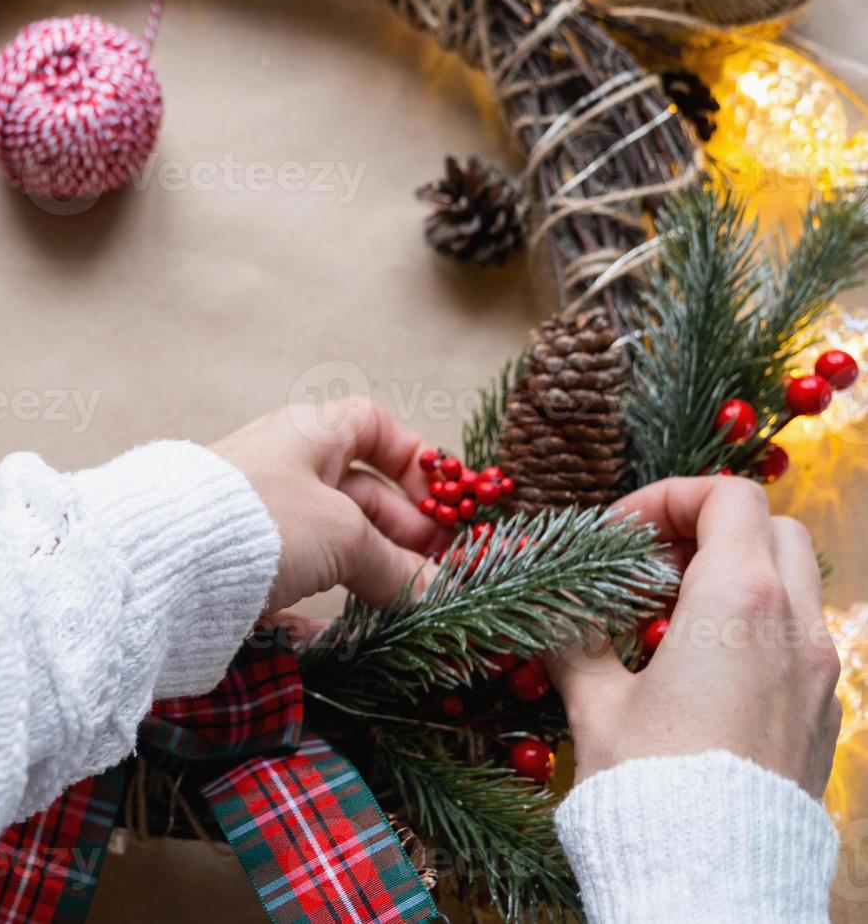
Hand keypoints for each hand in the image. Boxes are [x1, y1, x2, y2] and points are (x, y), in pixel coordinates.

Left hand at [209, 397, 448, 633]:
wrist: (162, 564)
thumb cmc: (259, 520)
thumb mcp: (343, 535)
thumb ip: (395, 564)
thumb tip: (436, 593)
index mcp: (308, 436)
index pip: (372, 428)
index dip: (415, 462)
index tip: (448, 505)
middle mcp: (283, 472)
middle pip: (360, 495)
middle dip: (405, 534)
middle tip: (441, 575)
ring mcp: (259, 525)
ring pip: (331, 547)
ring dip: (374, 576)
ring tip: (411, 609)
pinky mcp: (238, 575)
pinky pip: (296, 591)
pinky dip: (329, 613)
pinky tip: (358, 637)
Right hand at [548, 476, 841, 795]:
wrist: (712, 881)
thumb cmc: (647, 785)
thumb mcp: (593, 702)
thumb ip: (574, 638)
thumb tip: (552, 608)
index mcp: (738, 602)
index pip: (725, 496)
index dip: (666, 498)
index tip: (618, 536)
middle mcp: (794, 626)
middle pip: (772, 526)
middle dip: (710, 528)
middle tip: (648, 566)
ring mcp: (821, 672)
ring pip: (797, 581)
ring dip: (738, 575)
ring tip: (671, 618)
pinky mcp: (825, 714)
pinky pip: (803, 638)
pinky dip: (759, 625)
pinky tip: (703, 669)